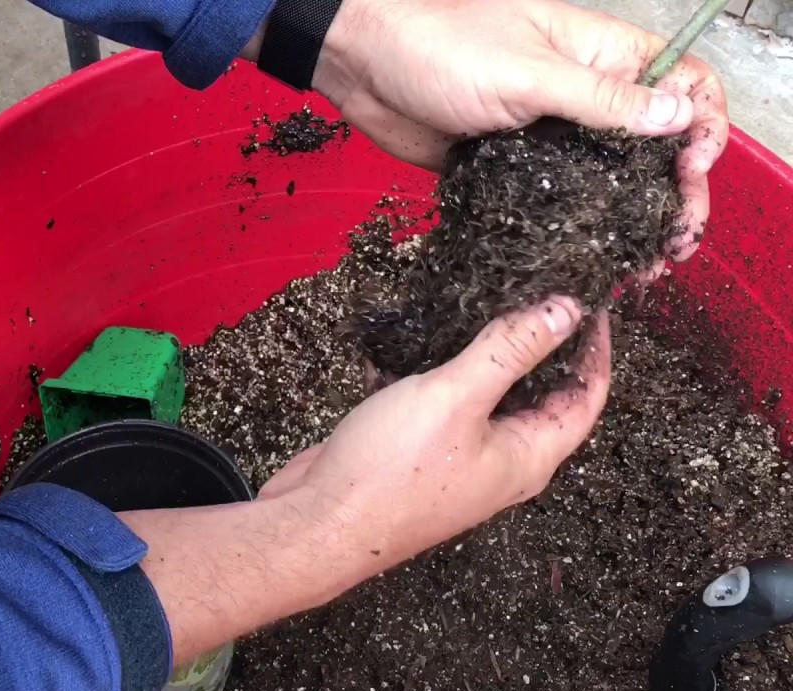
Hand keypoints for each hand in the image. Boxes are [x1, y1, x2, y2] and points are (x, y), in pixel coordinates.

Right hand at [122, 299, 608, 664]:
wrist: (319, 523)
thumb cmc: (390, 473)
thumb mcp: (455, 397)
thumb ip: (510, 350)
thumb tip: (565, 312)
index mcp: (527, 456)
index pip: (583, 398)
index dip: (592, 351)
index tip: (588, 304)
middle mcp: (500, 463)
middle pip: (541, 399)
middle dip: (545, 349)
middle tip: (539, 297)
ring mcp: (458, 462)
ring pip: (490, 401)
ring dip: (492, 358)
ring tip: (487, 310)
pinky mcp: (417, 456)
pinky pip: (446, 407)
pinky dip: (445, 374)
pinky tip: (426, 346)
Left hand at [308, 0, 728, 262]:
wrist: (366, 70)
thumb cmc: (439, 47)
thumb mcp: (527, 73)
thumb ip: (600, 100)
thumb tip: (675, 117)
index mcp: (601, 55)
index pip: (682, 84)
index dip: (700, 125)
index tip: (692, 169)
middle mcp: (583, 95)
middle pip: (653, 145)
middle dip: (673, 193)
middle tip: (674, 242)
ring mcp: (550, 135)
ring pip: (608, 181)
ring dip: (630, 222)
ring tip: (642, 266)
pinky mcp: (515, 169)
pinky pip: (558, 201)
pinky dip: (578, 231)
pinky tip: (590, 263)